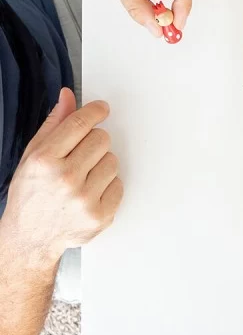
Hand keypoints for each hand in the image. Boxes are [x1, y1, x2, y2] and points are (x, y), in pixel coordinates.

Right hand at [1, 89, 122, 261]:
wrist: (31, 237)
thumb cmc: (31, 195)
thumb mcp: (33, 156)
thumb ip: (54, 124)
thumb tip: (69, 96)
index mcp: (45, 161)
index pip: (81, 123)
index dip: (96, 111)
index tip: (102, 108)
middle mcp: (65, 179)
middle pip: (102, 139)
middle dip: (94, 143)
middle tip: (80, 157)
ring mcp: (84, 199)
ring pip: (113, 160)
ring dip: (101, 165)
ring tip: (82, 179)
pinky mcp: (100, 215)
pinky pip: (119, 184)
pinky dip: (108, 187)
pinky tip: (89, 193)